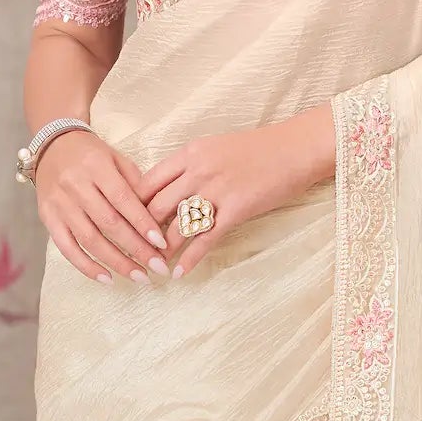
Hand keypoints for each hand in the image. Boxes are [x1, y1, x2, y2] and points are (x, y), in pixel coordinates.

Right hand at [33, 127, 171, 282]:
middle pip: (108, 224)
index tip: (161, 244)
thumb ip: (136, 184)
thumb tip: (158, 217)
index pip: (123, 200)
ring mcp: (59, 203)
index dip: (143, 224)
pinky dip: (86, 266)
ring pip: (89, 240)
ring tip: (139, 276)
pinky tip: (107, 278)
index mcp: (96, 167)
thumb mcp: (116, 158)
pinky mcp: (47, 217)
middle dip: (136, 249)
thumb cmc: (91, 154)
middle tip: (158, 268)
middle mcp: (75, 185)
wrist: (52, 145)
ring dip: (116, 262)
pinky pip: (67, 248)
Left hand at [139, 110, 332, 276]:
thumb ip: (191, 166)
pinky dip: (190, 258)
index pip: (147, 182)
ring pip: (176, 226)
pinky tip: (180, 273)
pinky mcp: (236, 209)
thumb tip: (170, 188)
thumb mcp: (216, 147)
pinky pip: (205, 239)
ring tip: (153, 267)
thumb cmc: (259, 148)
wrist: (296, 147)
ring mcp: (216, 190)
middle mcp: (197, 170)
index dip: (132, 206)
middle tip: (132, 253)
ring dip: (161, 251)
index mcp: (189, 153)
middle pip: (155, 207)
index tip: (125, 225)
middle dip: (140, 234)